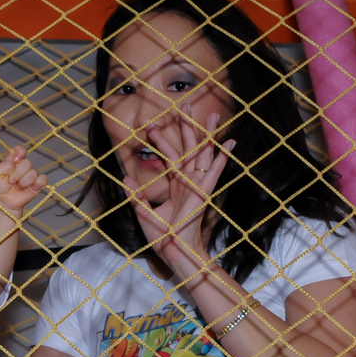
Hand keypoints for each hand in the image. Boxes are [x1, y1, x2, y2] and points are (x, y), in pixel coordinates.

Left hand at [0, 145, 47, 217]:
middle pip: (27, 162)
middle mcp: (23, 167)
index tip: (16, 160)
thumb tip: (16, 163)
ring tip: (18, 188)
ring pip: (33, 172)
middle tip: (11, 181)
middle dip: (18, 173)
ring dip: (24, 182)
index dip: (20, 152)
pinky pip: (43, 179)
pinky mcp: (37, 185)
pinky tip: (31, 188)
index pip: (21, 150)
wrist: (3, 203)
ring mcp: (30, 176)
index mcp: (13, 161)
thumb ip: (4, 164)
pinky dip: (38, 183)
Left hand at [123, 105, 234, 280]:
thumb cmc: (161, 236)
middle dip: (187, 127)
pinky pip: (214, 173)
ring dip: (207, 135)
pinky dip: (222, 159)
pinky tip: (230, 145)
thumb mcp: (143, 212)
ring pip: (203, 154)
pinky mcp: (204, 193)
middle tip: (185, 105)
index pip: (171, 156)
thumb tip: (125, 178)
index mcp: (176, 185)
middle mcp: (188, 182)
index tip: (151, 127)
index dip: (162, 140)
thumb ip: (136, 195)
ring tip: (213, 116)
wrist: (173, 251)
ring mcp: (197, 186)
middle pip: (189, 148)